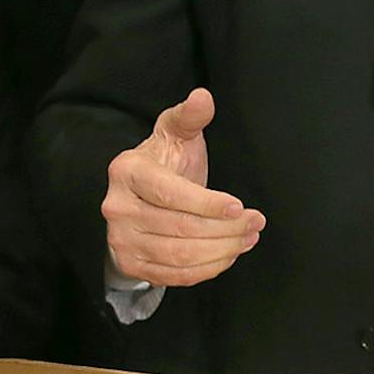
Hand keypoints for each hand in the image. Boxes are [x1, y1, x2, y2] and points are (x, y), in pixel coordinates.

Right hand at [101, 88, 264, 287]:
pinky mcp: (130, 264)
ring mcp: (120, 239)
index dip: (208, 204)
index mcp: (127, 171)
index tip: (240, 206)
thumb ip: (190, 116)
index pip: (172, 194)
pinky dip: (206, 269)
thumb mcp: (175, 132)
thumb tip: (203, 97)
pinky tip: (229, 255)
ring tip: (248, 237)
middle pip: (180, 228)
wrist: (138, 196)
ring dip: (221, 250)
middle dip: (225, 229)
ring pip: (179, 255)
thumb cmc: (164, 160)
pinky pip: (173, 275)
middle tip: (255, 223)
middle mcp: (117, 207)